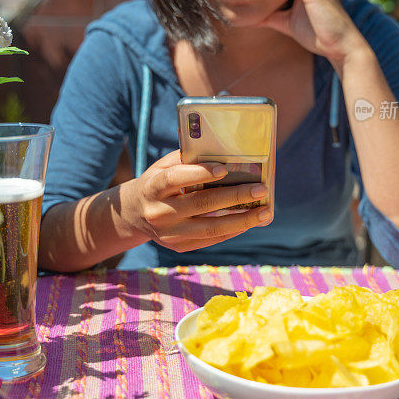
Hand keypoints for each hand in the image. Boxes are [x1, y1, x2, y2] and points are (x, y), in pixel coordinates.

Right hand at [124, 149, 272, 252]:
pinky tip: (249, 221)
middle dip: (235, 196)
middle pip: (201, 204)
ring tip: (264, 212)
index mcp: (153, 187)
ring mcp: (169, 233)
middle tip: (261, 189)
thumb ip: (187, 159)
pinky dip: (233, 230)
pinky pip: (210, 239)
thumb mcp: (163, 166)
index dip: (199, 174)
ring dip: (242, 220)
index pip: (175, 179)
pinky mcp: (178, 246)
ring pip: (211, 227)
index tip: (225, 169)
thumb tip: (225, 152)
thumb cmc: (157, 182)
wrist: (134, 214)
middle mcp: (159, 212)